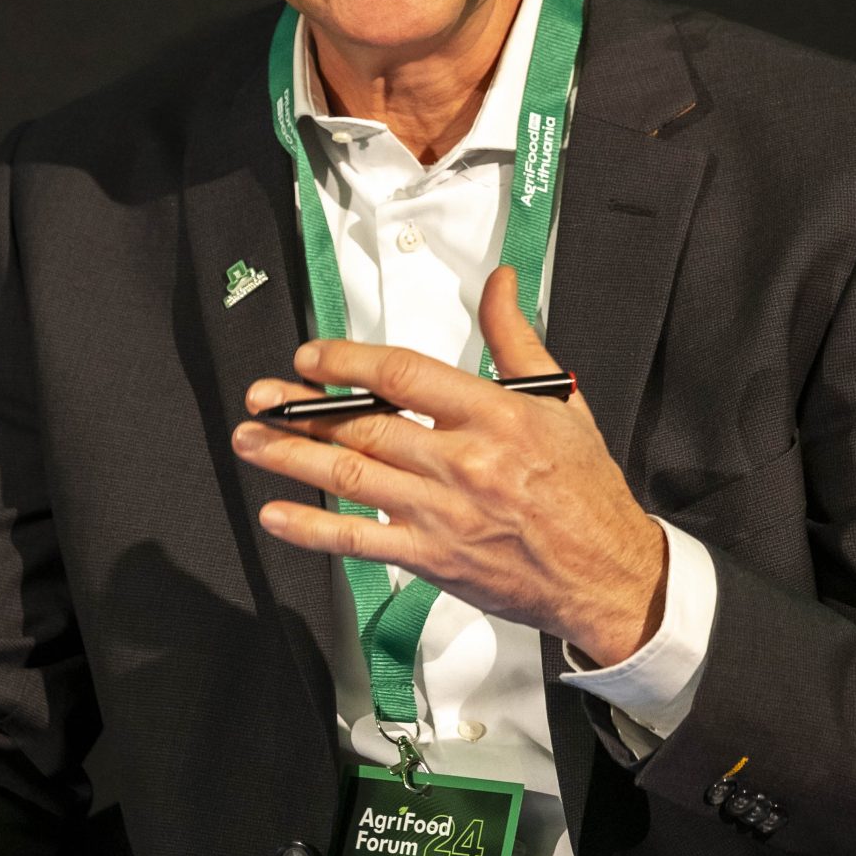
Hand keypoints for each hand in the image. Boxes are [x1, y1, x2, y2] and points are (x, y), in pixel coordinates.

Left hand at [232, 265, 667, 665]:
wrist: (606, 573)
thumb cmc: (584, 488)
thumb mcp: (559, 399)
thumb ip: (516, 337)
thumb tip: (500, 281)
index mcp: (494, 414)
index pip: (403, 376)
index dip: (346, 363)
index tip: (310, 358)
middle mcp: (463, 462)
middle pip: (363, 427)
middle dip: (300, 410)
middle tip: (259, 397)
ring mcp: (442, 514)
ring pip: (349, 479)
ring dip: (291, 458)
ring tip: (250, 440)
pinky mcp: (433, 559)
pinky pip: (359, 541)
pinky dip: (312, 529)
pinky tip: (276, 513)